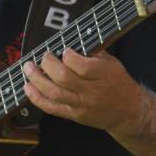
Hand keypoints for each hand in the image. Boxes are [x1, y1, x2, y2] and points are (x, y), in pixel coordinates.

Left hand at [23, 47, 143, 135]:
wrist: (127, 112)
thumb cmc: (118, 83)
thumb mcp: (112, 63)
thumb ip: (92, 52)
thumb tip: (70, 40)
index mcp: (103, 75)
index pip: (82, 66)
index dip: (68, 56)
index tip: (64, 50)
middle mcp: (91, 91)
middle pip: (64, 78)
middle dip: (48, 64)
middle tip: (43, 56)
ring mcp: (81, 105)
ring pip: (54, 93)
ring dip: (37, 79)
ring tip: (28, 68)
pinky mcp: (73, 115)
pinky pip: (51, 108)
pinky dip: (36, 97)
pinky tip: (28, 87)